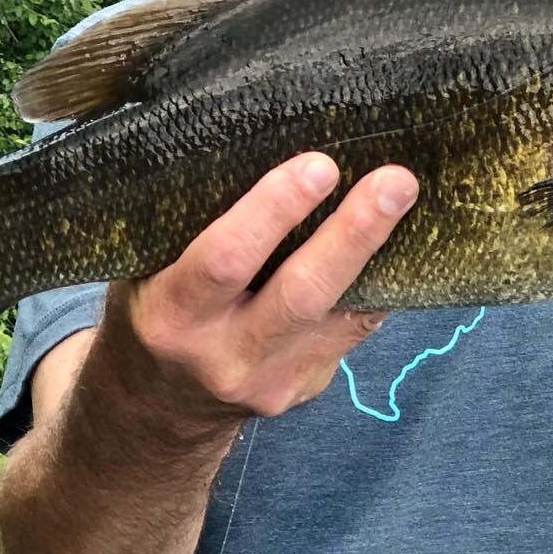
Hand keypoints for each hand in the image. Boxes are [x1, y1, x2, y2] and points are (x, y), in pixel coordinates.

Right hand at [107, 152, 418, 423]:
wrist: (154, 410)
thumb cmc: (153, 310)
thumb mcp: (145, 272)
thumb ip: (192, 227)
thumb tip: (267, 142)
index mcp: (171, 315)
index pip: (225, 260)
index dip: (274, 212)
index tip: (318, 166)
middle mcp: (222, 355)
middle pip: (300, 294)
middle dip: (352, 234)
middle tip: (393, 182)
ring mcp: (269, 380)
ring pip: (340, 315)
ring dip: (379, 254)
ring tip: (407, 198)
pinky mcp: (304, 388)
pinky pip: (352, 330)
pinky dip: (378, 283)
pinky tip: (401, 241)